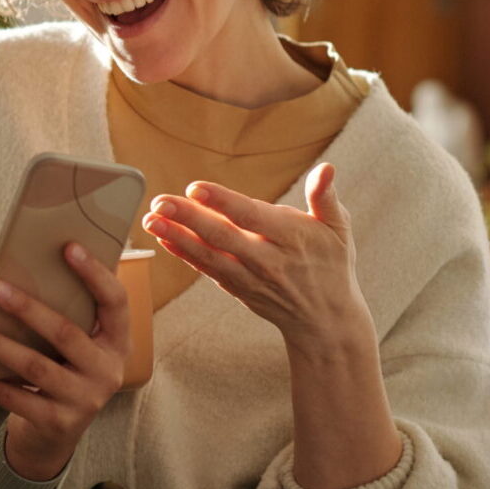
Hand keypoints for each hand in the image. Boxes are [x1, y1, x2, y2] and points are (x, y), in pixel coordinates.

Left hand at [0, 243, 128, 481]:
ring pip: (34, 366)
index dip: (95, 274)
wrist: (56, 438)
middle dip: (27, 308)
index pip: (116, 303)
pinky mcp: (56, 422)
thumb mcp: (78, 348)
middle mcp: (107, 372)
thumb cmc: (62, 374)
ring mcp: (83, 400)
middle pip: (65, 333)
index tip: (68, 246)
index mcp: (117, 344)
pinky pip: (12, 397)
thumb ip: (69, 316)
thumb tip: (28, 264)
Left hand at [142, 163, 365, 348]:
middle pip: (222, 236)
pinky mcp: (237, 289)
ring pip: (208, 256)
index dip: (223, 202)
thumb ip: (326, 198)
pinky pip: (206, 269)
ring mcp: (249, 278)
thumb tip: (327, 169)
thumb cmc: (332, 265)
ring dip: (176, 237)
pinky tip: (162, 238)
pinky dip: (183, 254)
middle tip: (160, 202)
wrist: (324, 320)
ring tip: (150, 220)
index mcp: (293, 239)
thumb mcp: (339, 230)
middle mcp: (268, 260)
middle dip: (188, 218)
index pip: (252, 217)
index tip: (195, 188)